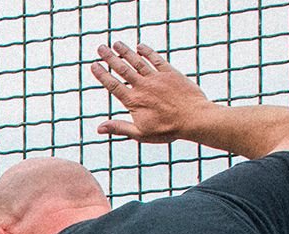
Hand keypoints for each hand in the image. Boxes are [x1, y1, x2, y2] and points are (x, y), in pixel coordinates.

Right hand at [91, 43, 215, 145]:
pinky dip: (148, 52)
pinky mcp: (170, 73)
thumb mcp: (141, 134)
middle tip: (100, 48)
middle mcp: (143, 86)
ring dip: (126, 51)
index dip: (102, 74)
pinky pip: (156, 59)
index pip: (113, 85)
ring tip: (116, 43)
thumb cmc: (168, 129)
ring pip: (137, 61)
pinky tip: (140, 47)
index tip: (94, 64)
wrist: (194, 118)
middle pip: (122, 69)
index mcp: (134, 101)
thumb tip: (99, 128)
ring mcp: (157, 78)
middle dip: (110, 57)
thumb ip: (119, 128)